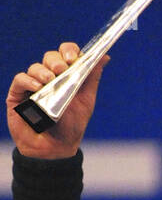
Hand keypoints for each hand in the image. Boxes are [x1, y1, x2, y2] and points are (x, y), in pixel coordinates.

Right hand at [6, 43, 109, 158]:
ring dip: (43, 71)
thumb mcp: (86, 101)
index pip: (66, 54)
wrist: (56, 148)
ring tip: (50, 81)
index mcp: (66, 76)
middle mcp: (49, 77)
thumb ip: (92, 78)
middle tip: (61, 70)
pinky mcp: (18, 94)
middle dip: (56, 61)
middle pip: (50, 57)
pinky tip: (37, 87)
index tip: (73, 59)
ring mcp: (33, 85)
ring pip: (35, 67)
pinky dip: (28, 81)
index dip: (69, 51)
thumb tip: (105, 57)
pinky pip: (20, 79)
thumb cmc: (71, 126)